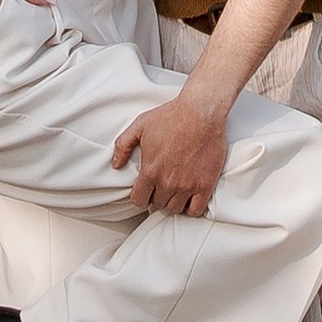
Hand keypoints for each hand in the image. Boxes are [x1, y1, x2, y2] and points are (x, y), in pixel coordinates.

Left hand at [112, 84, 231, 217]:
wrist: (202, 112)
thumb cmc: (172, 116)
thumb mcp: (140, 125)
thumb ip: (123, 145)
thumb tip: (116, 164)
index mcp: (151, 171)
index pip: (139, 200)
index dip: (141, 196)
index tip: (147, 189)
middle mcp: (168, 182)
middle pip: (158, 204)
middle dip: (158, 196)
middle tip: (163, 186)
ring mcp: (188, 185)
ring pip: (175, 209)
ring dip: (174, 202)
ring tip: (176, 191)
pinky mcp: (205, 184)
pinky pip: (196, 210)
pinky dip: (192, 207)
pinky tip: (191, 197)